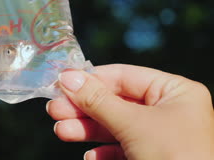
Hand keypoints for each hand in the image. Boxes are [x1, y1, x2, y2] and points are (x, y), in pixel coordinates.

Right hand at [46, 64, 213, 159]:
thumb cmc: (174, 157)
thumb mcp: (132, 124)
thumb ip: (98, 100)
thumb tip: (67, 76)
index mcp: (175, 92)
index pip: (124, 76)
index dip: (91, 79)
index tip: (61, 83)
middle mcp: (168, 111)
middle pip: (114, 102)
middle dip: (83, 108)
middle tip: (54, 109)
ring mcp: (158, 136)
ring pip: (113, 126)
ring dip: (85, 129)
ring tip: (61, 131)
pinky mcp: (150, 157)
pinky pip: (120, 148)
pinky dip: (102, 152)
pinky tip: (90, 157)